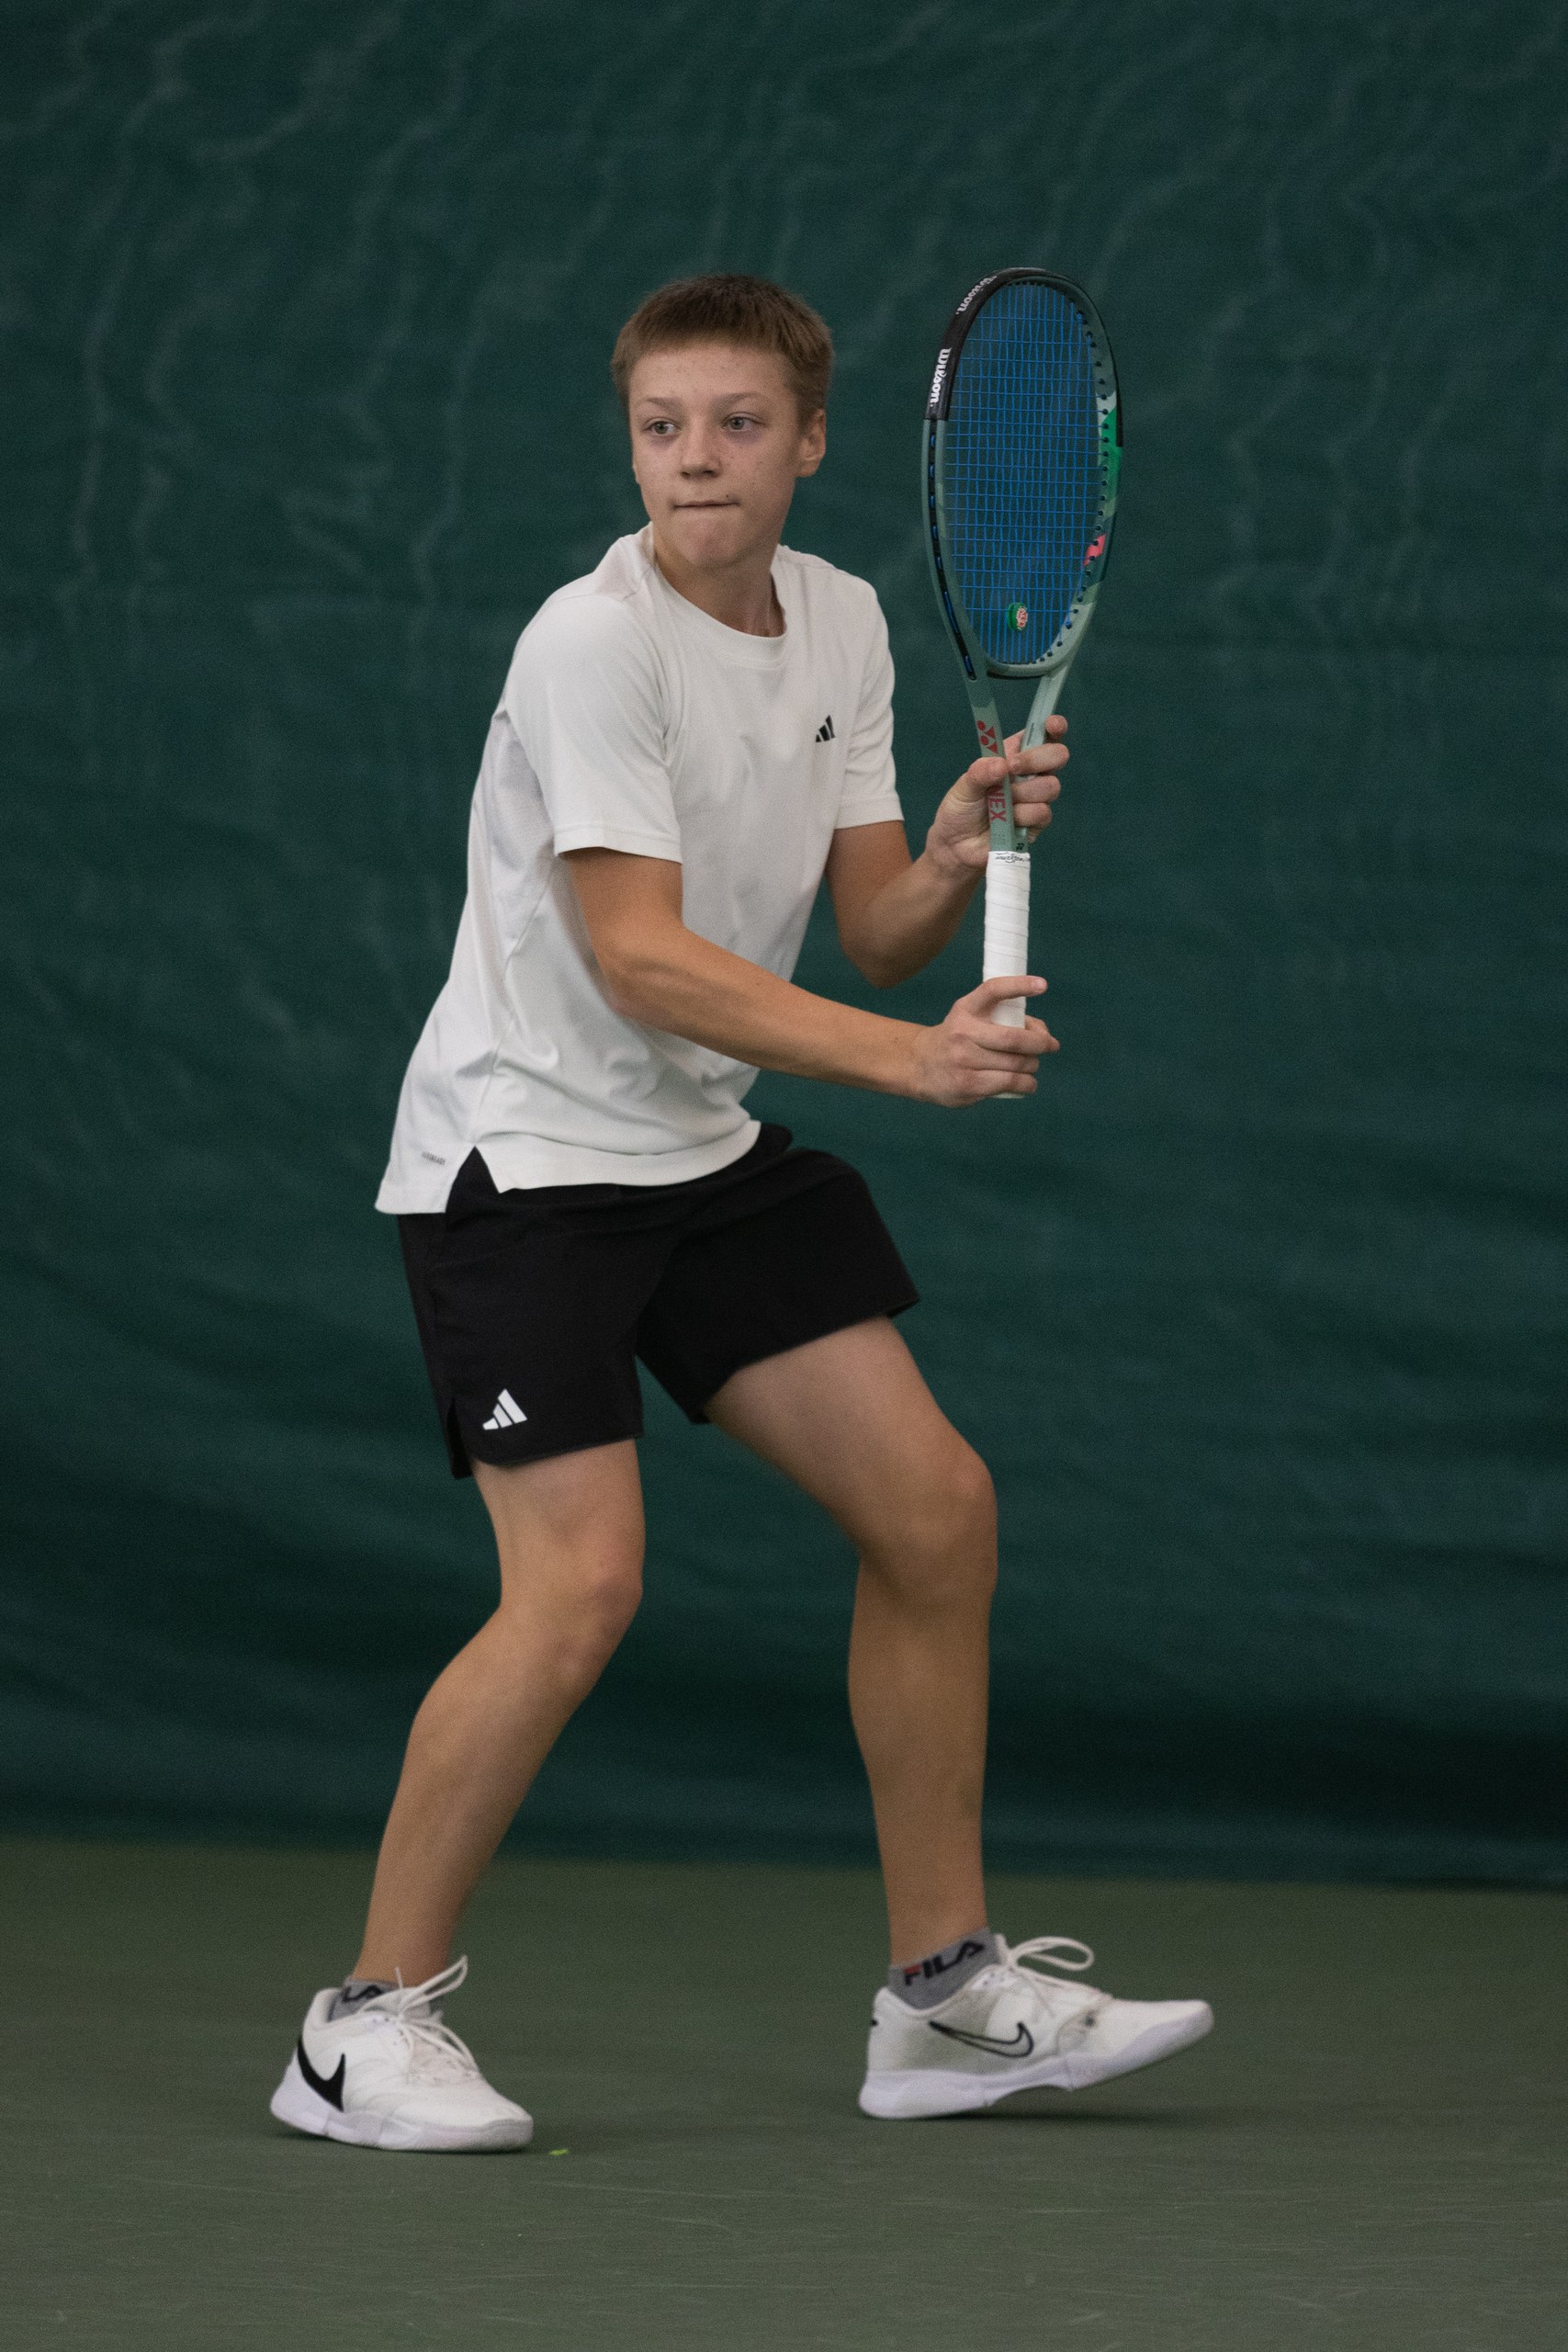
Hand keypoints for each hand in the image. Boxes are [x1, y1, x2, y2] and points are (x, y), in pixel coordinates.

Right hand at [906, 976, 1057, 1105]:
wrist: (919, 1066)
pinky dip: (1027, 1083)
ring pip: (1016, 1063)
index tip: (1043, 985)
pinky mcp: (967, 1084)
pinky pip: (1009, 1083)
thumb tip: (1044, 1035)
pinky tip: (1028, 1083)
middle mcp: (963, 1032)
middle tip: (1050, 1045)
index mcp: (966, 1009)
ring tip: (1032, 1065)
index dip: (1019, 985)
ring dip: (1033, 1065)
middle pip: (1013, 1038)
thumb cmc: (958, 1040)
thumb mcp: (972, 1020)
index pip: (993, 990)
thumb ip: (1007, 1020)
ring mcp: (963, 1059)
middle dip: (1040, 1043)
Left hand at [925, 715, 1068, 876]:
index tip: (1052, 725)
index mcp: (1014, 755)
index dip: (1053, 726)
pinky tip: (1006, 822)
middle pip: (1057, 755)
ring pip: (1051, 786)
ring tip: (1001, 804)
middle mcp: (1030, 774)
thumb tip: (1001, 764)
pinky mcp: (1037, 822)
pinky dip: (1021, 816)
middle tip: (1012, 768)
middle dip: (1036, 760)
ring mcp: (1036, 797)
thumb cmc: (961, 810)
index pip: (1042, 735)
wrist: (957, 847)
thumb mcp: (963, 786)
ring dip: (1023, 794)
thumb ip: (980, 772)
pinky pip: (1042, 812)